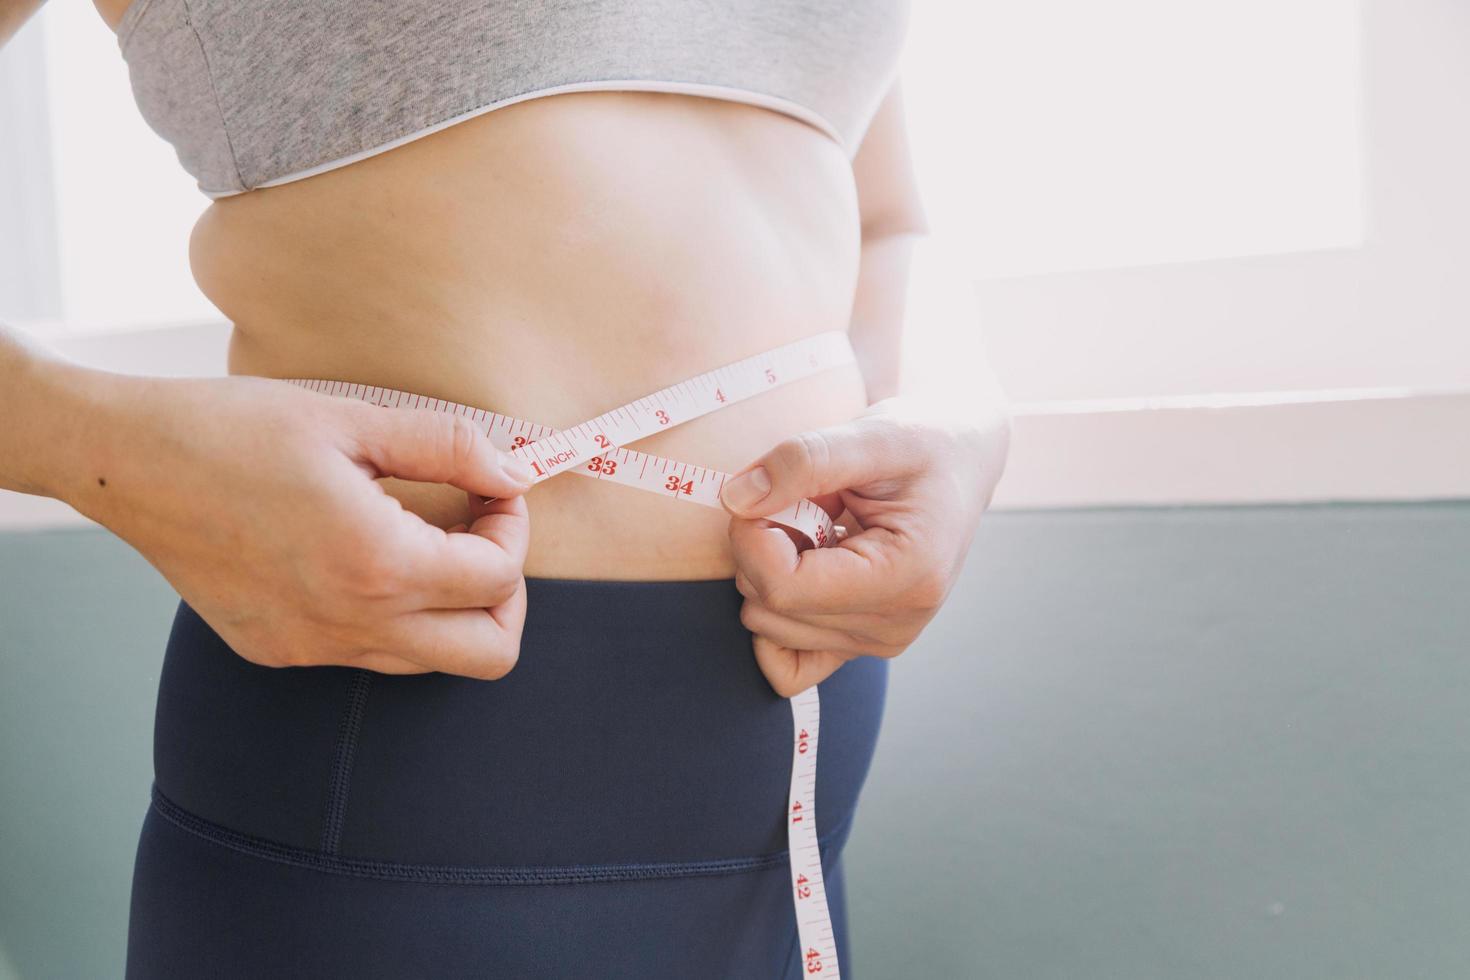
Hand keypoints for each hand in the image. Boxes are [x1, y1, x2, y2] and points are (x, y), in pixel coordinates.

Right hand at [71, 369, 536, 678]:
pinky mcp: (278, 651)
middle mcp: (349, 624)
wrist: (127, 462)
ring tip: (423, 538)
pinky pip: (368, 654)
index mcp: (377, 565)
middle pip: (489, 654)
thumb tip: (514, 471)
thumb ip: (450, 447)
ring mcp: (310, 648)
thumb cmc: (235, 429)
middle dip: (505, 595)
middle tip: (481, 536)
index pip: (498, 579)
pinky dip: (392, 615)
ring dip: (451, 609)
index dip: (513, 528)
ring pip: (430, 662)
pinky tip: (364, 555)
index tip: (493, 489)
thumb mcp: (355, 421)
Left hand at [719, 395, 1009, 695]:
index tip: (764, 490)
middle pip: (769, 608)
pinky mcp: (859, 644)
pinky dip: (774, 613)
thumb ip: (803, 461)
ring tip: (816, 526)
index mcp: (907, 577)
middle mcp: (895, 625)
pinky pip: (787, 665)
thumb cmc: (927, 444)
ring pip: (767, 626)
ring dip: (771, 569)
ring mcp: (877, 642)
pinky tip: (802, 566)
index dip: (750, 536)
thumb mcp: (873, 434)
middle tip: (801, 501)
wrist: (960, 464)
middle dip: (761, 548)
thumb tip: (736, 500)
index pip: (783, 586)